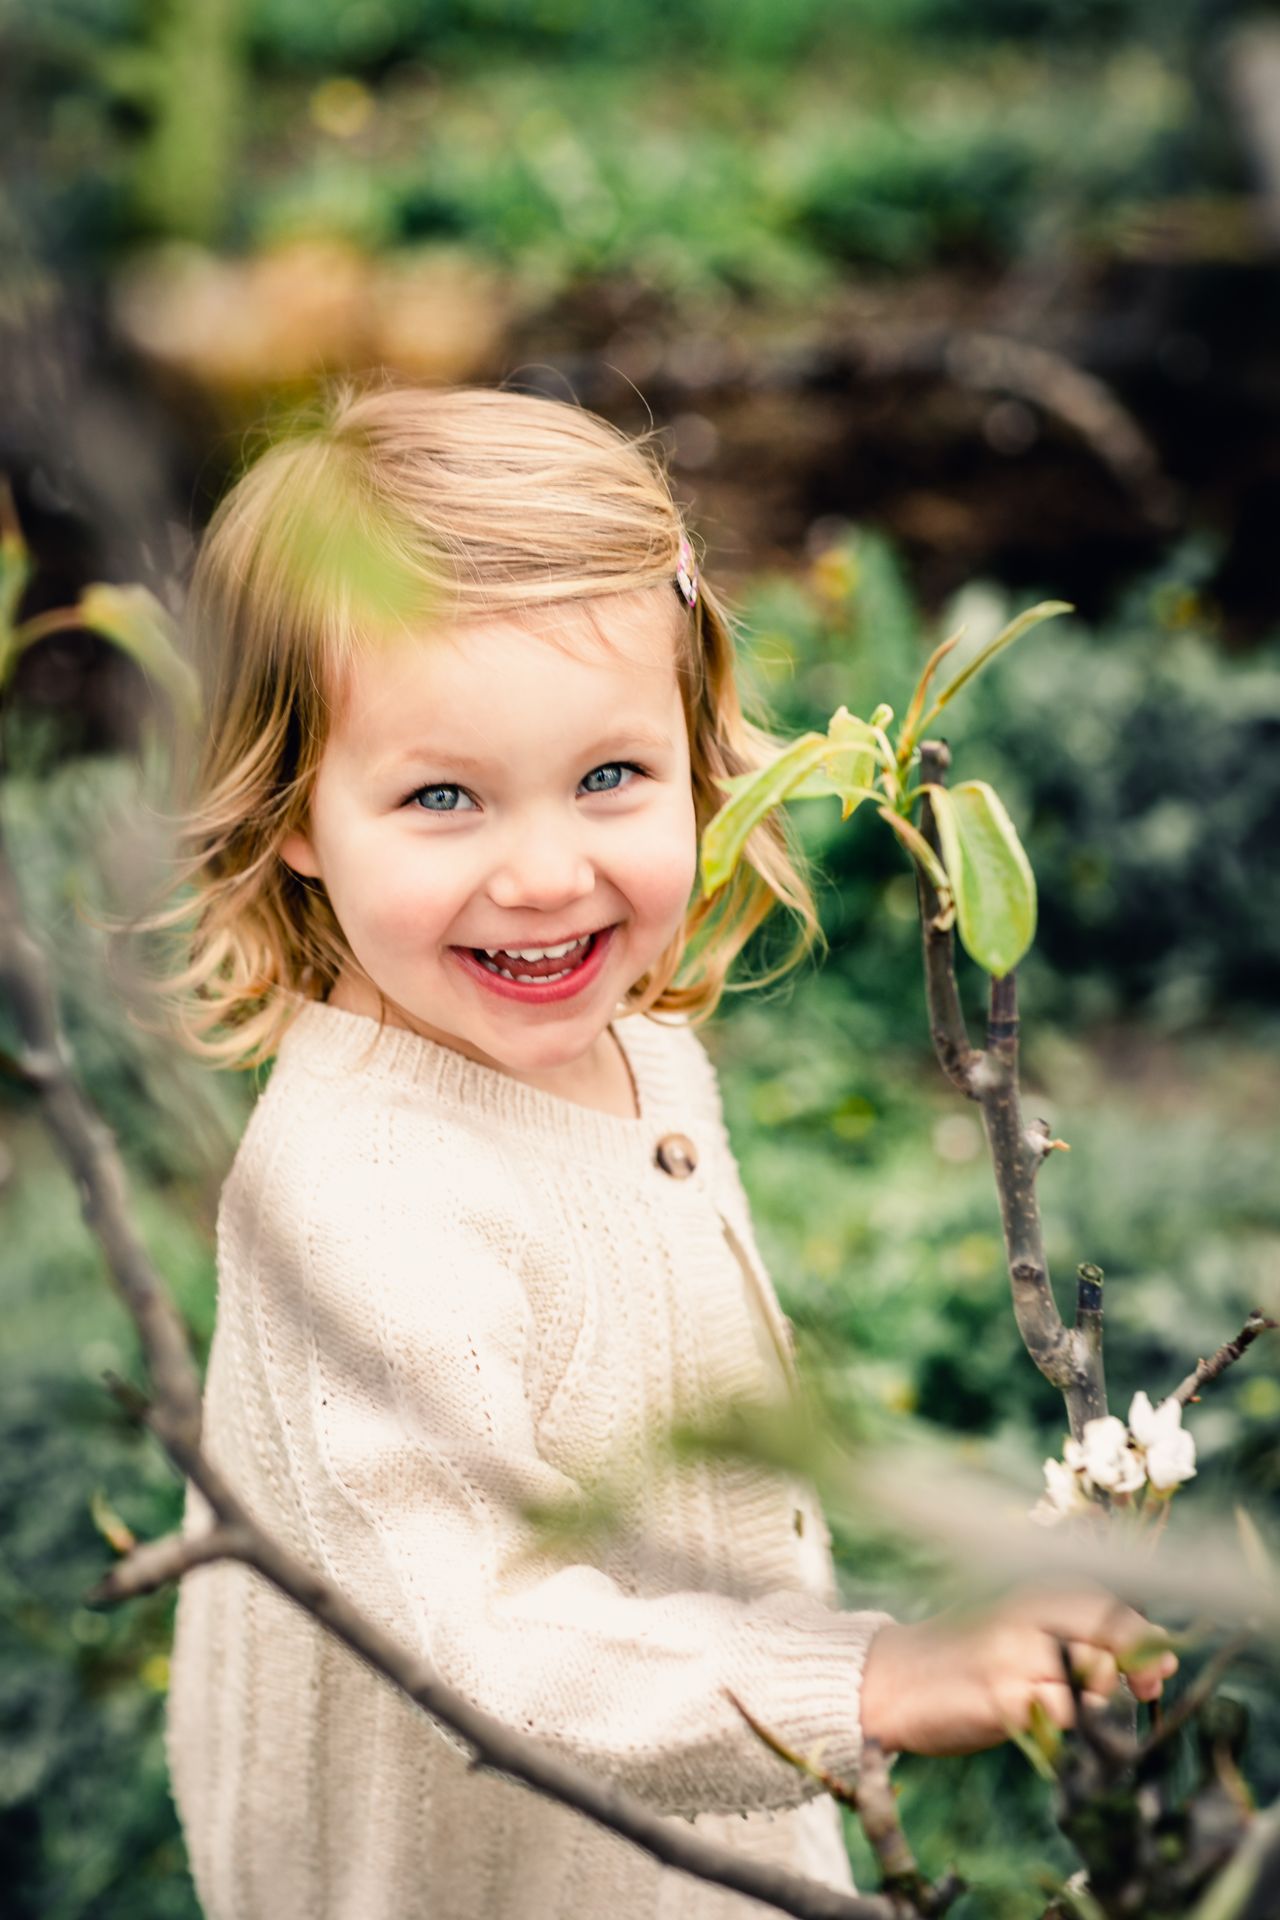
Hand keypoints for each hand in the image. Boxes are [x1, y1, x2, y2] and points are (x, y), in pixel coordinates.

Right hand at [859, 1585, 1177, 1756]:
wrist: (893, 1680)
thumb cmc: (966, 1657)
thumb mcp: (1022, 1629)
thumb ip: (1082, 1636)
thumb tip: (1161, 1661)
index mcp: (1033, 1589)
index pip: (1112, 1605)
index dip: (1144, 1640)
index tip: (1158, 1671)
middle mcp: (1026, 1611)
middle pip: (1109, 1634)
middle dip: (1134, 1669)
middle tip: (1140, 1692)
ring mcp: (1014, 1652)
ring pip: (1091, 1677)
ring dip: (1093, 1701)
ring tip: (1057, 1703)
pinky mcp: (1002, 1695)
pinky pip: (1062, 1715)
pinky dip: (1064, 1724)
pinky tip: (1034, 1718)